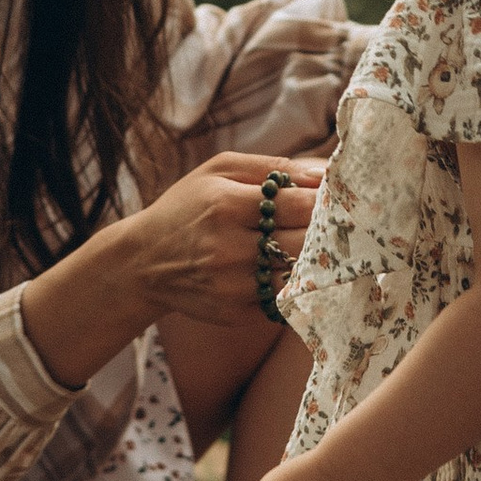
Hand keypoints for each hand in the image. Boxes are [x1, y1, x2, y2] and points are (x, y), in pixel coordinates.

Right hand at [118, 150, 322, 327]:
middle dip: (326, 232)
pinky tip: (287, 271)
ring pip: (299, 275)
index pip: (299, 205)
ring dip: (313, 262)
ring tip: (315, 248)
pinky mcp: (235, 312)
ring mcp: (233, 285)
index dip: (326, 202)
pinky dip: (292, 285)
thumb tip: (323, 175)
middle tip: (336, 224)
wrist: (143, 262)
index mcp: (227, 205)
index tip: (337, 199)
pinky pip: (283, 299)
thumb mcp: (219, 171)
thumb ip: (273, 167)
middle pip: (305, 242)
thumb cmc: (187, 207)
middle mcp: (229, 248)